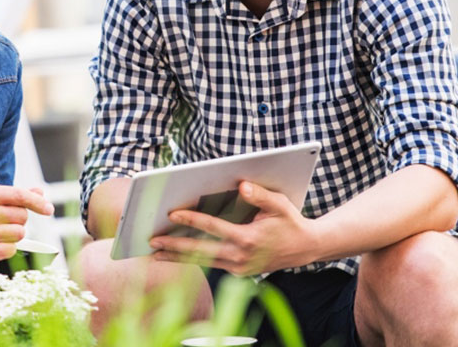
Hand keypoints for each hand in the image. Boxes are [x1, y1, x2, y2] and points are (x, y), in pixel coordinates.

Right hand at [0, 184, 53, 268]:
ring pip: (20, 233)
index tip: (48, 209)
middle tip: (4, 223)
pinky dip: (7, 249)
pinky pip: (12, 249)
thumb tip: (39, 193)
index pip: (19, 195)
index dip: (37, 202)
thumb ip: (12, 195)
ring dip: (14, 235)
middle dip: (19, 221)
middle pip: (23, 216)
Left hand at [148, 181, 316, 275]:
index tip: (171, 214)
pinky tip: (174, 254)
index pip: (213, 228)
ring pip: (202, 261)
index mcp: (248, 239)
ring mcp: (239, 268)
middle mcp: (241, 257)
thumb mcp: (280, 204)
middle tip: (150, 241)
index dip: (192, 220)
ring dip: (177, 258)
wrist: (306, 249)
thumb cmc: (290, 222)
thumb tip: (242, 185)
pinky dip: (192, 259)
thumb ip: (260, 196)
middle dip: (174, 247)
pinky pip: (211, 264)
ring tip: (154, 254)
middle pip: (200, 251)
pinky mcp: (238, 271)